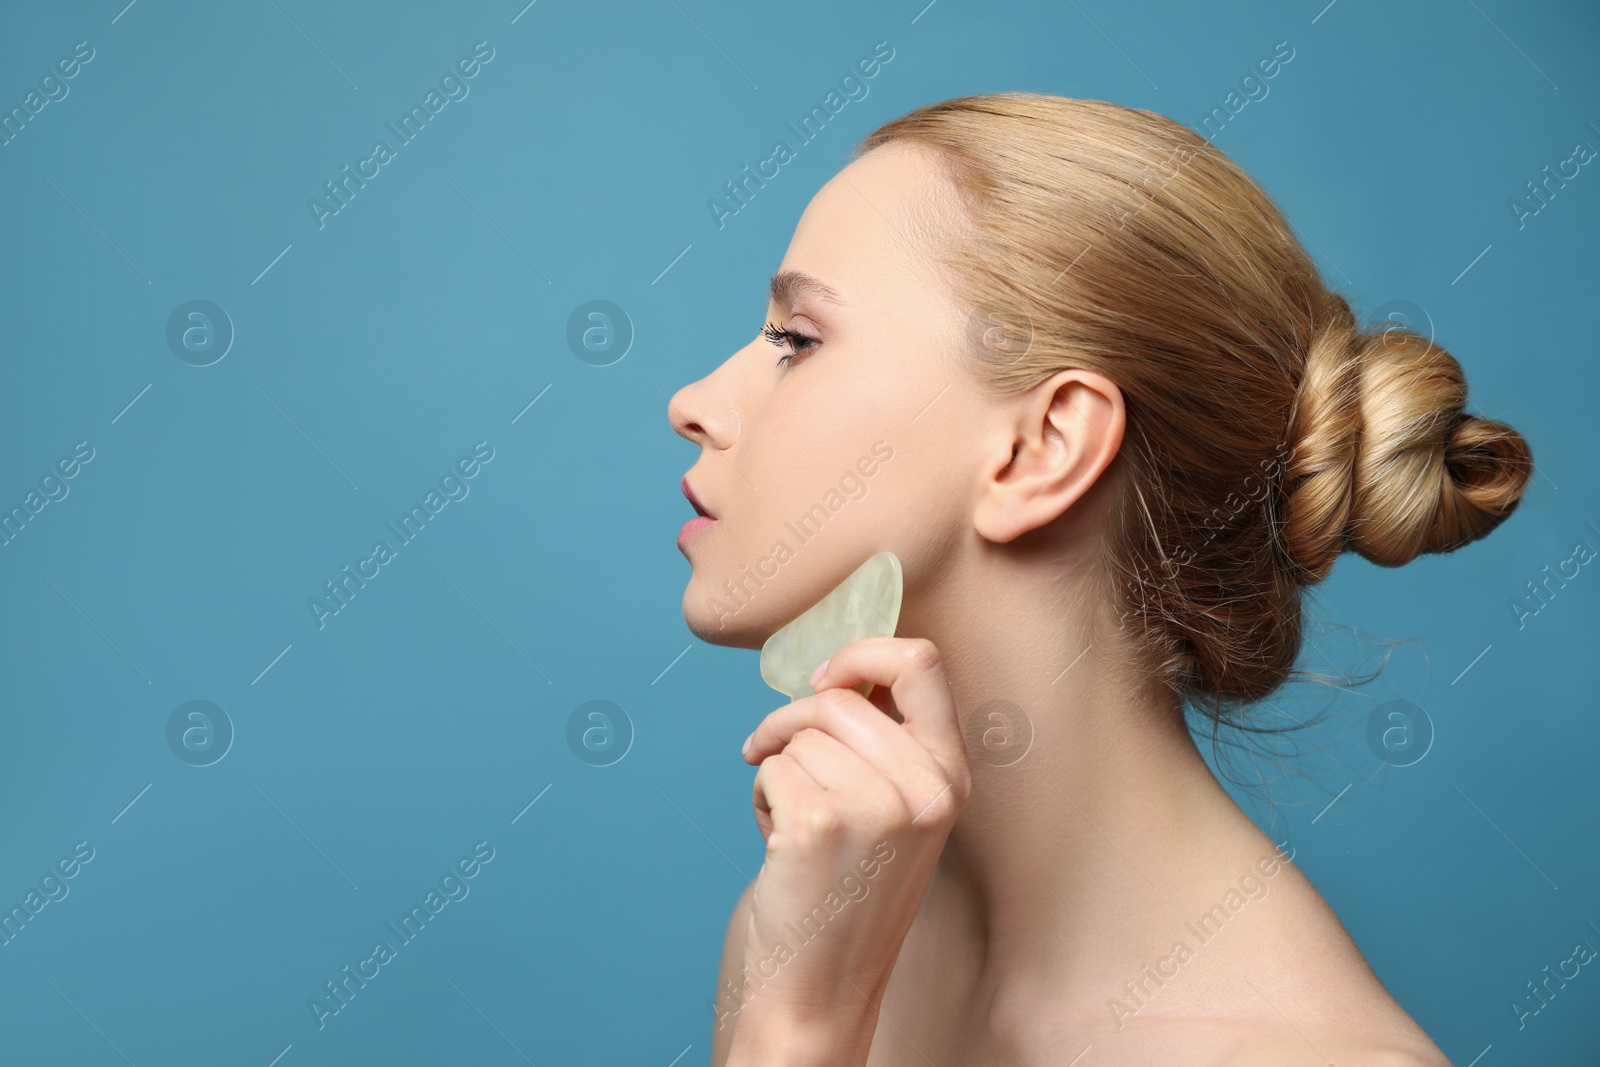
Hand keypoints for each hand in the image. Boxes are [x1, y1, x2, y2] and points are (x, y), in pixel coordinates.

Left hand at [728, 636, 971, 1064]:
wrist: (822, 984)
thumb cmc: (846, 889)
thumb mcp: (895, 810)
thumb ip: (885, 741)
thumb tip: (842, 669)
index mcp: (950, 777)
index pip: (923, 663)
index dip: (865, 654)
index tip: (827, 680)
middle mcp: (927, 790)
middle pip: (841, 699)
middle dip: (792, 722)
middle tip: (772, 754)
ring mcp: (878, 807)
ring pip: (800, 734)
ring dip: (777, 767)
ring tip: (793, 819)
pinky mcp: (821, 822)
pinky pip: (771, 766)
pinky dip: (761, 795)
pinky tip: (778, 839)